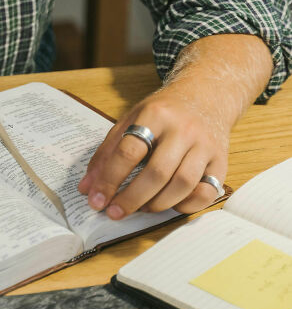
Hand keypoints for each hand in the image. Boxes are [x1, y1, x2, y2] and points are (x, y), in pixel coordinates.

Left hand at [77, 88, 228, 219]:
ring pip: (183, 184)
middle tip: (114, 212)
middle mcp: (183, 129)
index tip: (96, 200)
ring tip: (140, 208)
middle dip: (131, 198)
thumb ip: (107, 153)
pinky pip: (206, 192)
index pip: (128, 152)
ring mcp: (205, 145)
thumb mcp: (130, 121)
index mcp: (155, 115)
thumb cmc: (162, 113)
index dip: (109, 180)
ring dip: (157, 204)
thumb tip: (87, 188)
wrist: (206, 96)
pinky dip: (186, 205)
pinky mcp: (221, 161)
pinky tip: (170, 204)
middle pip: (157, 172)